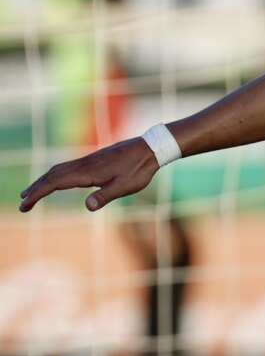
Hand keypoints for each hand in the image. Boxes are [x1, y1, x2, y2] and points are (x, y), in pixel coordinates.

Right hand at [20, 138, 159, 212]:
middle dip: (35, 189)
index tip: (25, 204)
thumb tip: (88, 207)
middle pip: (52, 175)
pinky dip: (55, 175)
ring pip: (59, 170)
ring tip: (31, 193)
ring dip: (43, 181)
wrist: (151, 148)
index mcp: (89, 172)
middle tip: (22, 204)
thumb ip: (106, 196)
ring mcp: (88, 160)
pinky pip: (68, 167)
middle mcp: (84, 164)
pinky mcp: (94, 159)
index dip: (38, 193)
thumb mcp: (126, 186)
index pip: (55, 182)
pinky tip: (55, 181)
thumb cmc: (139, 169)